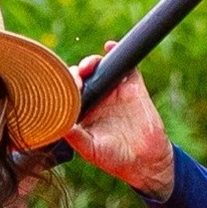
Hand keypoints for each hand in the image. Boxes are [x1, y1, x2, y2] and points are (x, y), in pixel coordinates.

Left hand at [67, 43, 175, 198]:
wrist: (146, 161)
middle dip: (77, 71)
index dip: (65, 86)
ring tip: (91, 65)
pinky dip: (117, 52)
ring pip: (101, 68)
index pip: (69, 92)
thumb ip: (76, 138)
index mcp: (83, 112)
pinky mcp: (133, 88)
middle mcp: (97, 100)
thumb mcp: (91, 150)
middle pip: (82, 77)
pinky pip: (126, 66)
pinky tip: (110, 46)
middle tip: (79, 75)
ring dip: (93, 61)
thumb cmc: (115, 159)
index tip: (67, 87)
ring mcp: (114, 92)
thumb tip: (60, 126)